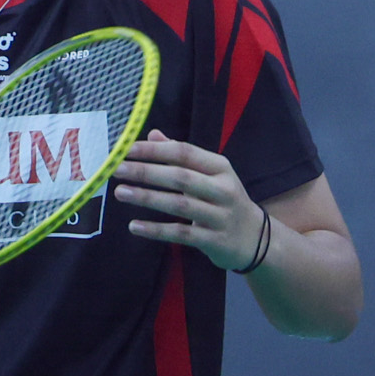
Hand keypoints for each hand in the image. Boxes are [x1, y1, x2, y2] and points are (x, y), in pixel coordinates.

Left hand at [112, 130, 268, 270]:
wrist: (257, 239)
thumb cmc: (225, 201)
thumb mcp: (211, 175)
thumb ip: (182, 156)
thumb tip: (152, 135)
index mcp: (220, 168)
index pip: (184, 153)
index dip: (154, 150)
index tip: (126, 149)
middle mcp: (222, 189)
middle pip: (180, 177)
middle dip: (146, 171)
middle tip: (117, 169)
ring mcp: (220, 216)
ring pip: (179, 204)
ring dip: (147, 198)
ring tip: (120, 193)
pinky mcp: (214, 240)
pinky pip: (180, 234)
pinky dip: (156, 230)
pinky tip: (134, 226)